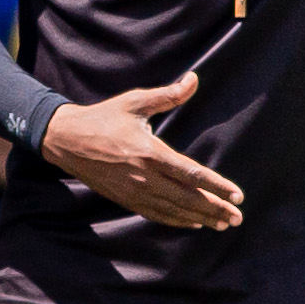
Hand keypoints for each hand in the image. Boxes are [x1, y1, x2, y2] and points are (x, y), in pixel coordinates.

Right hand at [40, 74, 243, 229]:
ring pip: (174, 210)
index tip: (237, 195)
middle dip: (216, 209)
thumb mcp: (135, 102)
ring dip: (201, 218)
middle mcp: (144, 177)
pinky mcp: (126, 200)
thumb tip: (194, 79)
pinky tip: (194, 223)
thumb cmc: (104, 117)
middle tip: (238, 218)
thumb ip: (168, 95)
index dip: (217, 186)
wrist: (67, 140)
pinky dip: (178, 220)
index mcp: (150, 152)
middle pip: (188, 198)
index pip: (192, 174)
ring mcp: (134, 192)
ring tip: (223, 224)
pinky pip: (157, 215)